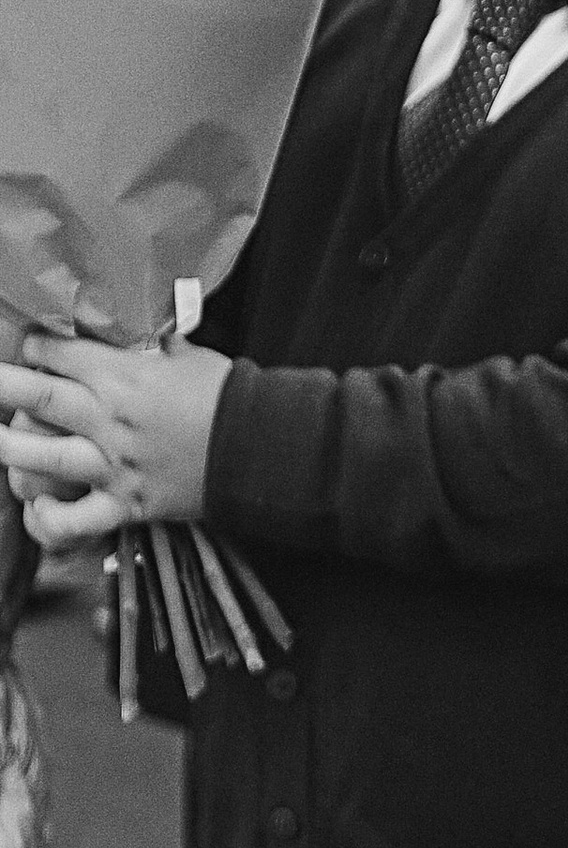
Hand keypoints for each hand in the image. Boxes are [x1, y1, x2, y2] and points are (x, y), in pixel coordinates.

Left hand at [0, 333, 230, 544]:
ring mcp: (114, 466)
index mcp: (124, 376)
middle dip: (2, 383)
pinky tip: (36, 509)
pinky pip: (74, 521)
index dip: (35, 347)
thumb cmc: (226, 395)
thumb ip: (148, 343)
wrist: (262, 448)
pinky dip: (48, 521)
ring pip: (42, 458)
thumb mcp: (187, 353)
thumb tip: (127, 326)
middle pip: (37, 397)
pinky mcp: (126, 503)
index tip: (29, 346)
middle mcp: (110, 419)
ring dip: (7, 447)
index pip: (60, 354)